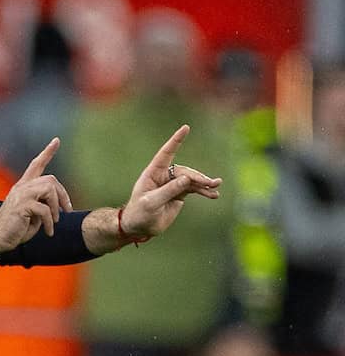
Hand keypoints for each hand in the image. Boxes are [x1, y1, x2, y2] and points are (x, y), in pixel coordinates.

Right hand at [0, 138, 72, 252]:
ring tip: (54, 222)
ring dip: (56, 208)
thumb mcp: (31, 213)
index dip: (47, 152)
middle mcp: (22, 187)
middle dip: (63, 195)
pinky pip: (45, 210)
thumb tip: (57, 206)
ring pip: (49, 190)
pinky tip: (48, 231)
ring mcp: (21, 195)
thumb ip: (42, 204)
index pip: (36, 164)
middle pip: (50, 179)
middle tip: (67, 211)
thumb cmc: (14, 228)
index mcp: (23, 187)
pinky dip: (50, 222)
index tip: (56, 140)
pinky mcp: (21, 206)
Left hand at [117, 125, 221, 239]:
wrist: (140, 227)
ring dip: (204, 183)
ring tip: (215, 188)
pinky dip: (203, 191)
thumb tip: (187, 178)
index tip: (186, 128)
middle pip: (184, 171)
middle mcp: (163, 176)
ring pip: (191, 180)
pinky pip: (194, 189)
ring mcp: (172, 184)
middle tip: (209, 184)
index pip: (166, 153)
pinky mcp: (179, 194)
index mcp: (153, 173)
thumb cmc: (140, 213)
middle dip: (197, 177)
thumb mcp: (152, 202)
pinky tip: (213, 195)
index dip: (176, 141)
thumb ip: (169, 190)